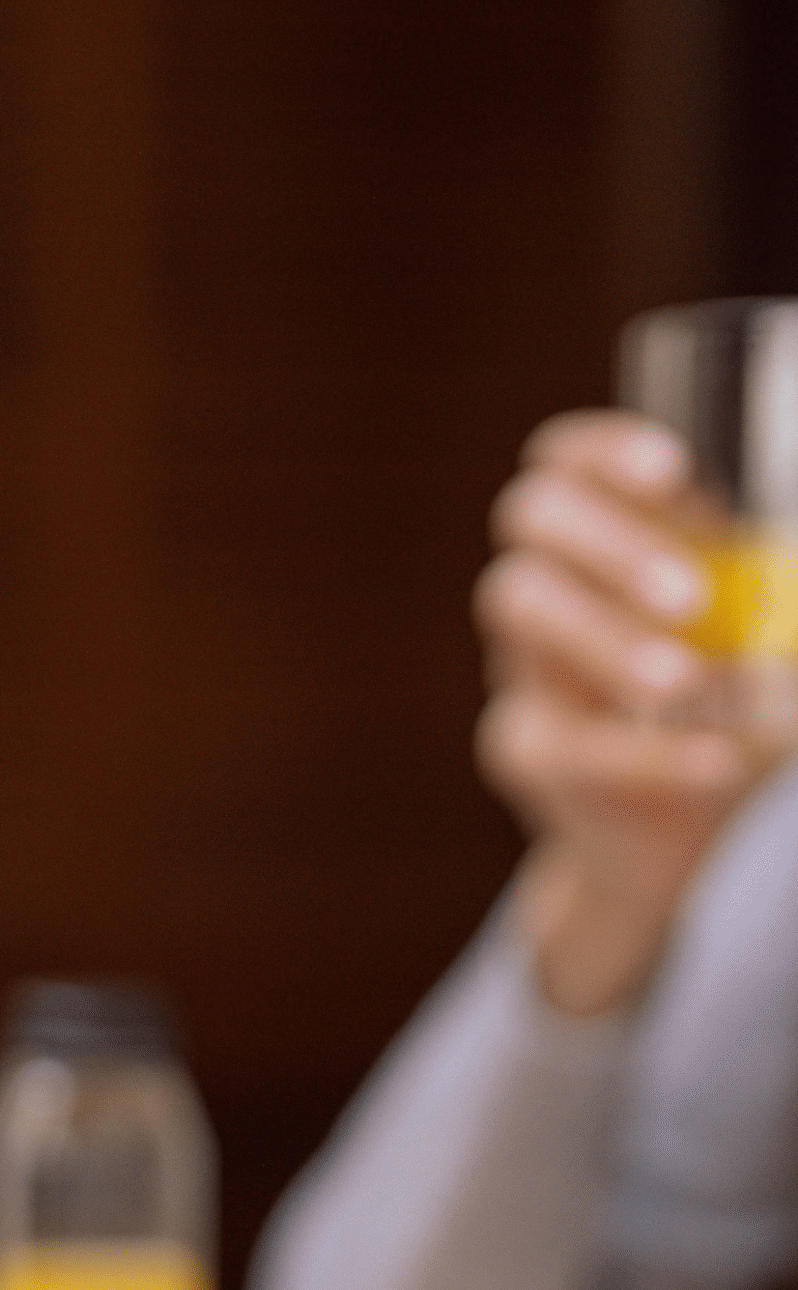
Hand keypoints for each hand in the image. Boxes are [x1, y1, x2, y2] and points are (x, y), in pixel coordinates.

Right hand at [474, 412, 776, 1015]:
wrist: (669, 835)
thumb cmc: (730, 709)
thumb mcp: (770, 637)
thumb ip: (785, 596)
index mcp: (606, 545)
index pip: (565, 463)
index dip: (602, 454)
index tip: (673, 473)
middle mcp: (548, 589)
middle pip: (530, 518)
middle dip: (609, 544)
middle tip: (690, 599)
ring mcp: (526, 665)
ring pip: (520, 610)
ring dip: (603, 639)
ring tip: (684, 682)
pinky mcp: (527, 752)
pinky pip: (573, 742)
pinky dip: (652, 753)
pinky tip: (717, 761)